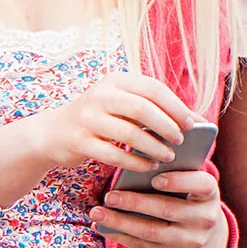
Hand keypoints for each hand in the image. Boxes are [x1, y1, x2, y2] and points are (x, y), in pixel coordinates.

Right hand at [22, 72, 196, 174]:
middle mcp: (100, 95)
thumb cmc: (98, 118)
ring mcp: (87, 118)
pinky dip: (134, 162)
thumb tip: (194, 122)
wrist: (52, 132)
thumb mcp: (120, 104)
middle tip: (180, 141)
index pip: (152, 89)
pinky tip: (147, 167)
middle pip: (142, 109)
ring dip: (152, 147)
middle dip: (166, 127)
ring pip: (128, 133)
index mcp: (115, 80)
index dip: (175, 106)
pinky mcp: (79, 141)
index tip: (191, 123)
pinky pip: (112, 154)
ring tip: (167, 156)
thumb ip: (150, 107)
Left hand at [92, 169, 228, 247]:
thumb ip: (174, 176)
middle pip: (166, 210)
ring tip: (96, 213)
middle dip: (134, 202)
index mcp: (210, 194)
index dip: (180, 182)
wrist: (211, 242)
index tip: (156, 179)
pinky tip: (103, 227)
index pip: (202, 185)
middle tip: (109, 196)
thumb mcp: (192, 189)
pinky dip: (121, 236)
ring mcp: (193, 241)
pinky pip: (145, 247)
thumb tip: (135, 163)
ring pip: (151, 231)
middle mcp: (206, 218)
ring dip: (120, 222)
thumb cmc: (191, 203)